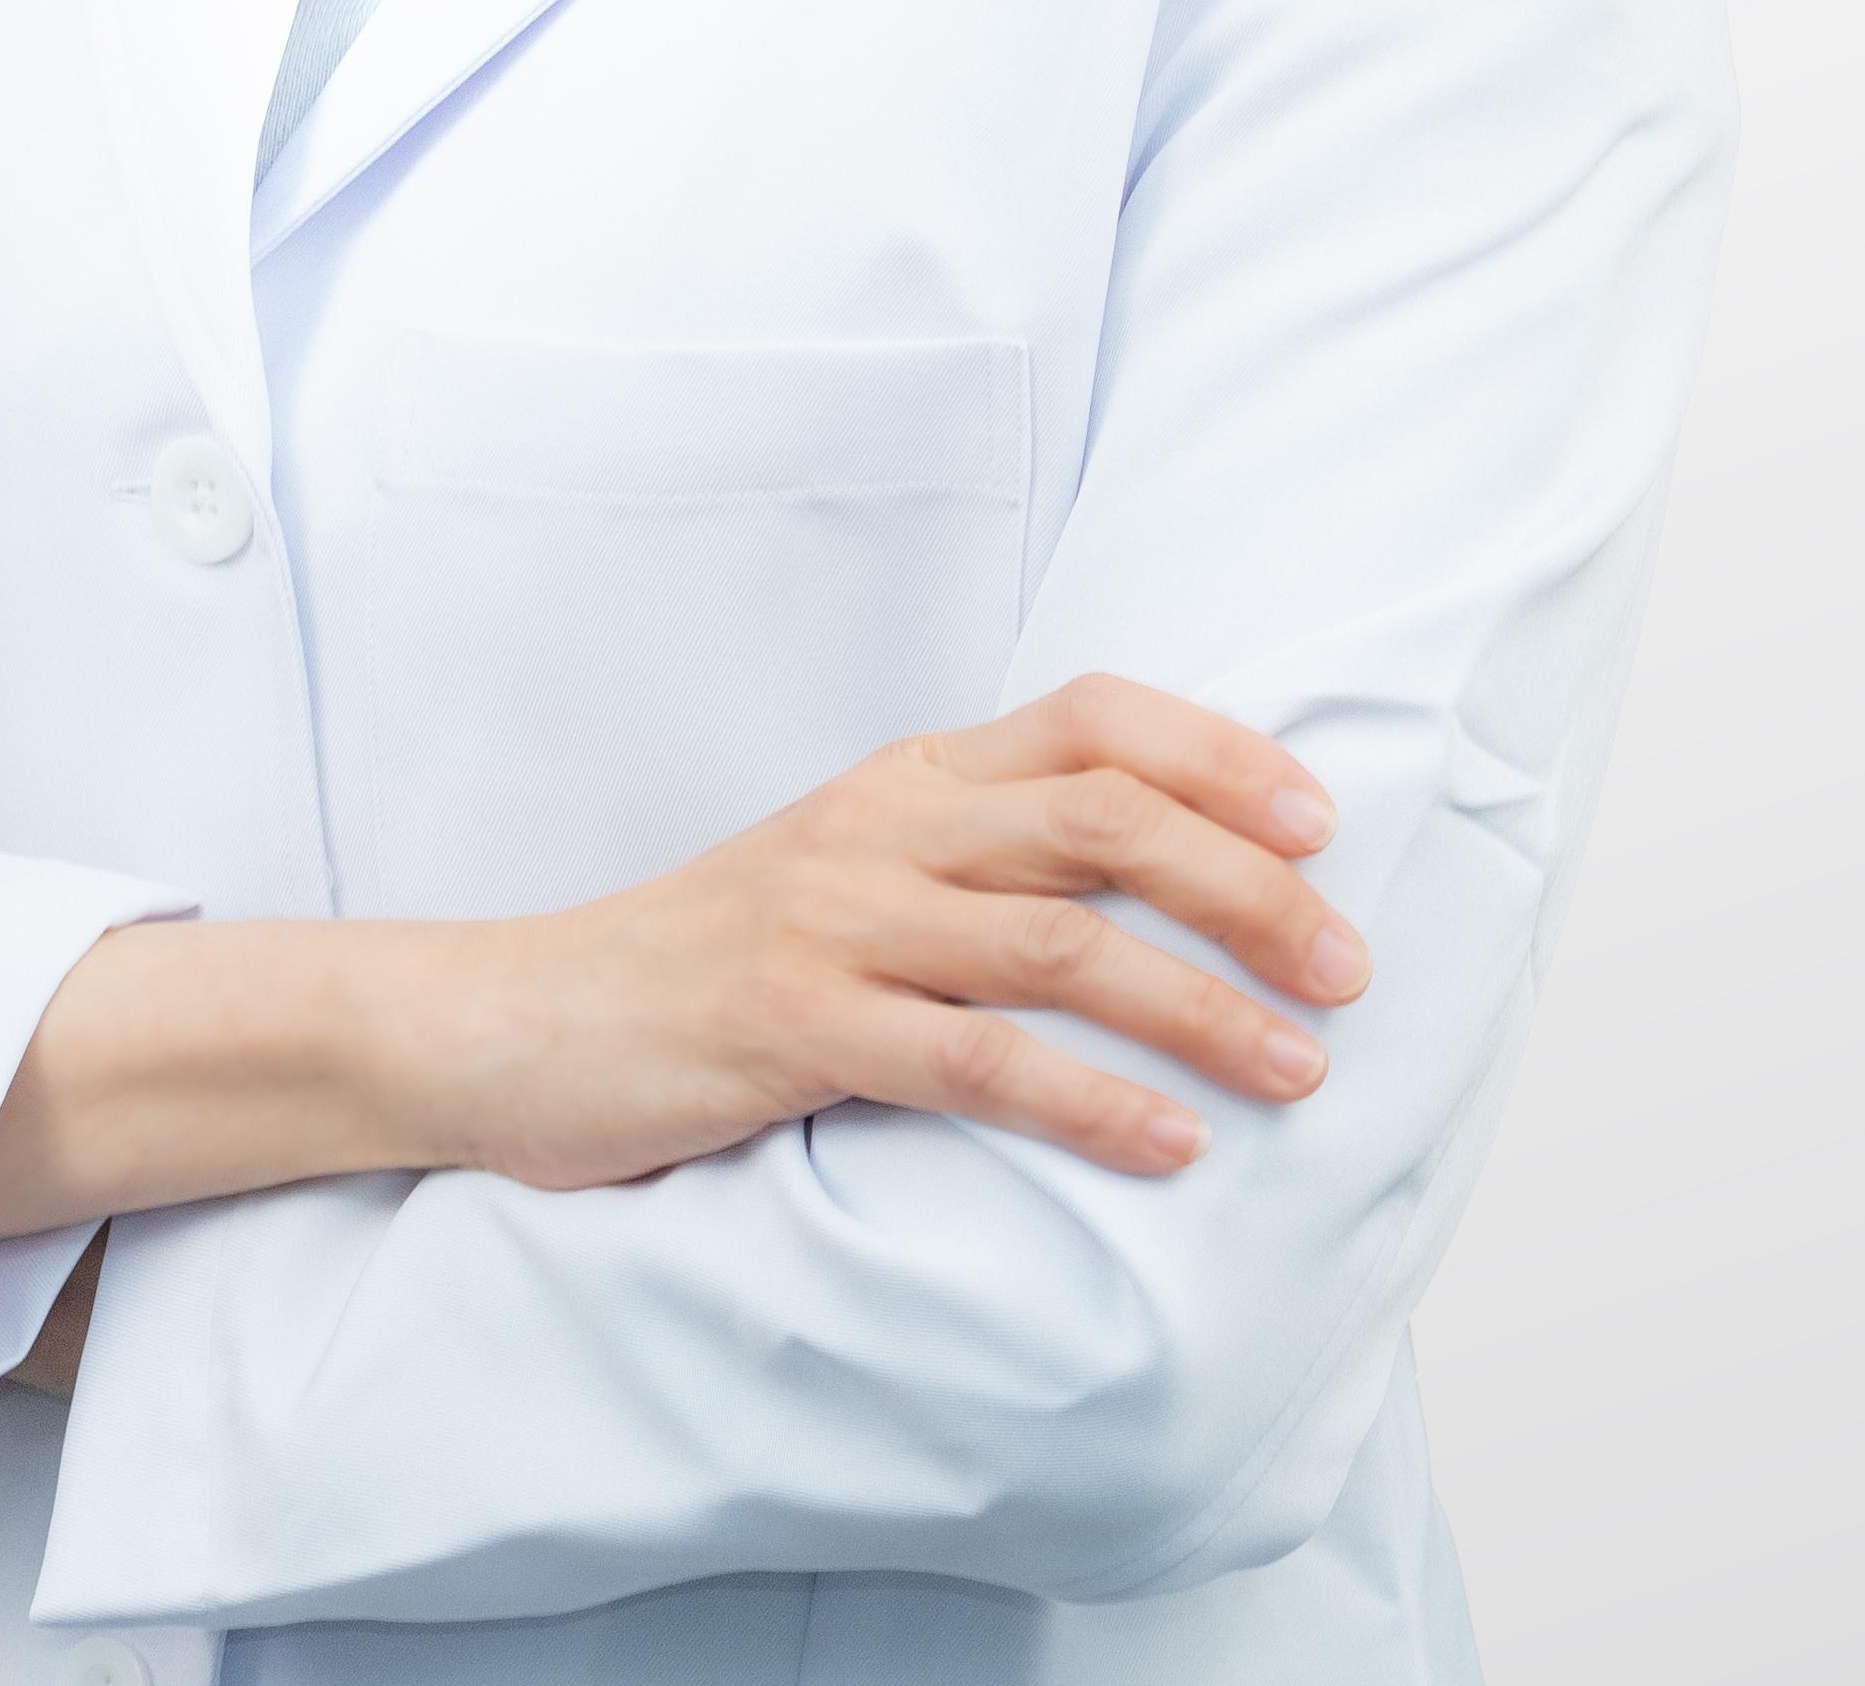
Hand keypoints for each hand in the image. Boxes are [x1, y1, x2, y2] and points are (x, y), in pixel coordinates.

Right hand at [435, 675, 1367, 1186]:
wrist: (512, 1021)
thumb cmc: (703, 962)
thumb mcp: (845, 877)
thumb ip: (973, 864)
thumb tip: (1155, 897)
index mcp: (902, 776)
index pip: (1090, 719)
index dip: (1220, 756)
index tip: (1322, 826)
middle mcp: (878, 826)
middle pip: (1105, 821)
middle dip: (1251, 891)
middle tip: (1352, 969)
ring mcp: (832, 922)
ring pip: (1059, 942)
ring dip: (1202, 1008)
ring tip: (1301, 1072)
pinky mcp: (789, 1027)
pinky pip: (970, 1061)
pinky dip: (1088, 1102)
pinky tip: (1167, 1146)